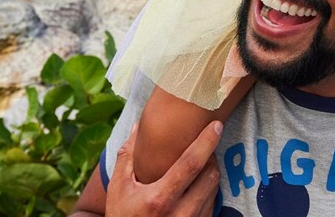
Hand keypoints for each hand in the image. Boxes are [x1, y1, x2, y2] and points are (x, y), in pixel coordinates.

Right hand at [105, 121, 222, 216]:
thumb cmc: (123, 215)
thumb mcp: (118, 188)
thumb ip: (128, 155)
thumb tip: (137, 126)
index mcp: (159, 199)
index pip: (191, 164)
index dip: (206, 142)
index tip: (216, 125)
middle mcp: (181, 213)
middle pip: (210, 175)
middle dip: (210, 156)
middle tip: (202, 145)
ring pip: (214, 189)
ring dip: (210, 172)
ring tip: (198, 165)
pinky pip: (212, 203)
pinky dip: (208, 189)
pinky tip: (196, 185)